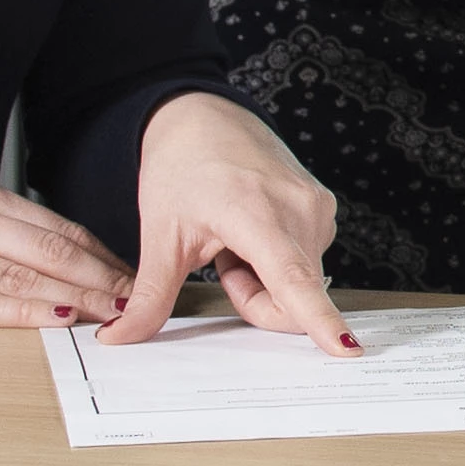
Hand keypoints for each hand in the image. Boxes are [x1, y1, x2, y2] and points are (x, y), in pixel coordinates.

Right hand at [0, 177, 133, 329]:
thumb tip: (51, 254)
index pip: (50, 225)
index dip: (98, 252)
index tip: (130, 273)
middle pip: (46, 248)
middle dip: (99, 275)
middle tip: (136, 298)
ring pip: (20, 275)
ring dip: (73, 296)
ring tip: (110, 315)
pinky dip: (22, 313)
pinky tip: (53, 321)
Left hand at [102, 94, 354, 351]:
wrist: (203, 117)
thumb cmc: (182, 165)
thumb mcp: (161, 235)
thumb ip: (149, 295)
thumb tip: (118, 336)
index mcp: (257, 213)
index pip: (293, 278)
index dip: (319, 318)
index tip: (346, 348)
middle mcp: (300, 209)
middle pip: (293, 298)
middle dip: (256, 301)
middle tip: (221, 268)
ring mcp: (318, 207)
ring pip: (301, 283)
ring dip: (265, 282)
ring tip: (233, 244)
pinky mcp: (324, 208)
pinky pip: (307, 262)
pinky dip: (277, 263)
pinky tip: (251, 234)